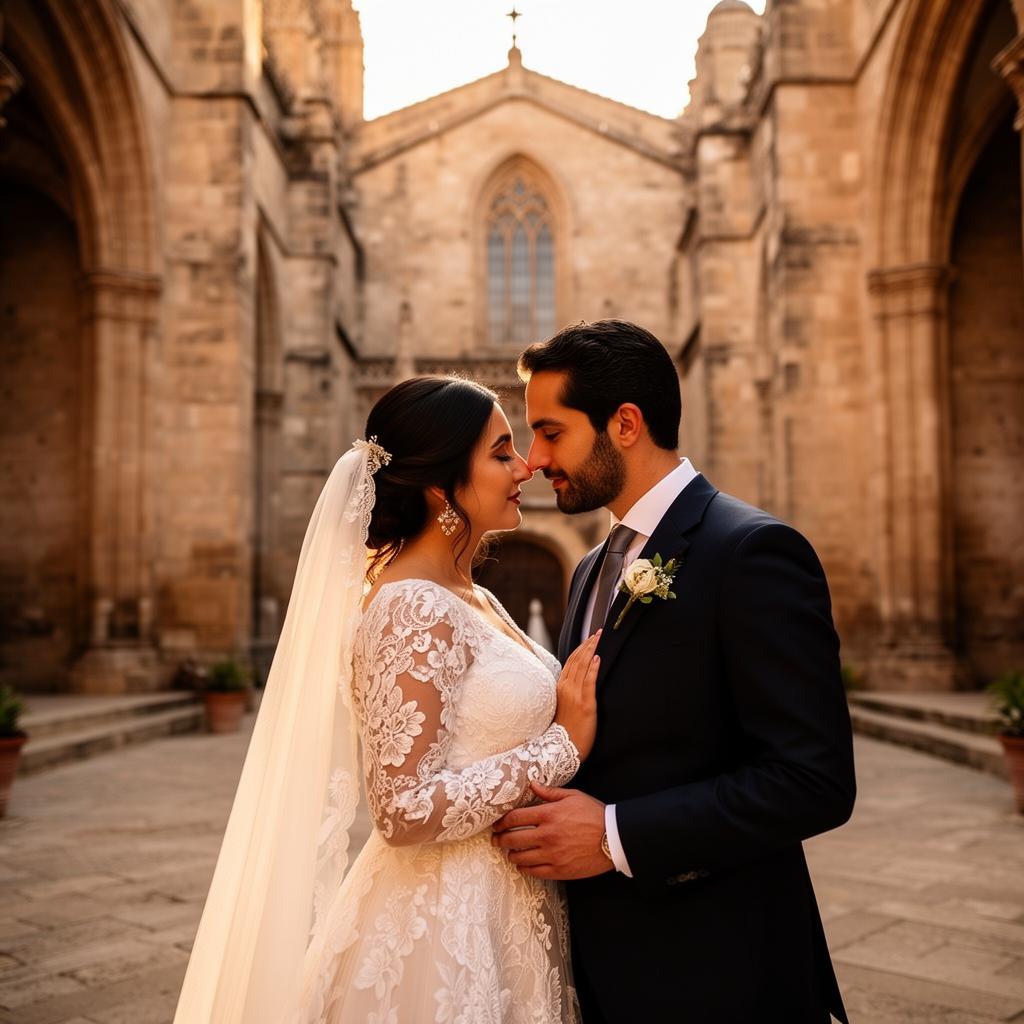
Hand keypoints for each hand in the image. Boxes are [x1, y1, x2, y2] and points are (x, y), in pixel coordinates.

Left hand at [491, 781, 612, 879]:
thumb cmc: (594, 813)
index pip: (515, 818)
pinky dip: (524, 868)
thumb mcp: (573, 796)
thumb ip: (549, 792)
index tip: (496, 824)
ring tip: (510, 852)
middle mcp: (547, 835)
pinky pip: (534, 872)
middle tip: (496, 839)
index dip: (501, 822)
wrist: (614, 838)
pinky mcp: (559, 870)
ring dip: (511, 854)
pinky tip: (523, 864)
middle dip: (500, 839)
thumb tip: (532, 783)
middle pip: (512, 839)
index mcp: (549, 814)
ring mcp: (552, 855)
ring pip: (520, 857)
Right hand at [554, 630, 600, 759]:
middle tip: (598, 633)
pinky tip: (598, 658)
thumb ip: (569, 691)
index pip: (571, 662)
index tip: (589, 638)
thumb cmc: (565, 730)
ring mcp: (575, 695)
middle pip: (577, 660)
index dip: (581, 648)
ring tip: (599, 638)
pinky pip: (589, 682)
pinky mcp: (585, 704)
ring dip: (591, 650)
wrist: (562, 749)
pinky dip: (593, 668)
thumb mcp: (563, 706)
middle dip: (588, 644)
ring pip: (582, 667)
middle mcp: (566, 688)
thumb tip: (578, 680)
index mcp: (560, 687)